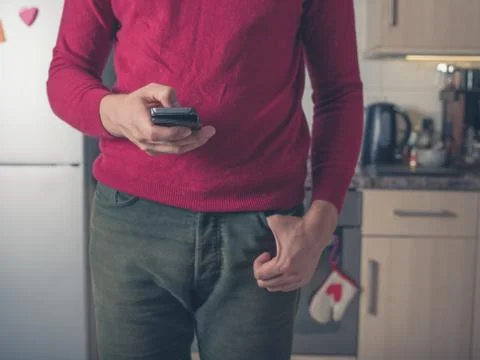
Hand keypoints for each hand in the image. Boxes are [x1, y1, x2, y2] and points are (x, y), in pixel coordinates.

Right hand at [99, 83, 215, 154]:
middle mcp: (144, 140)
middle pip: (172, 145)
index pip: (156, 134)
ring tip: (208, 134)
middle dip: (193, 139)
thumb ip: (164, 93)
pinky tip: (198, 137)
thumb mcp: (148, 90)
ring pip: (175, 150)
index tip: (189, 129)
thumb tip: (177, 106)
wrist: (119, 117)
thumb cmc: (136, 102)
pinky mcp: (155, 151)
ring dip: (194, 143)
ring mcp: (149, 148)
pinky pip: (174, 151)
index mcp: (139, 124)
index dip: (174, 133)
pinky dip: (188, 145)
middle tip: (209, 130)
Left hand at [253, 200, 337, 291]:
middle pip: (265, 284)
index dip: (258, 263)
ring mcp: (300, 279)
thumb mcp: (275, 221)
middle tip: (268, 260)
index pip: (259, 275)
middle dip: (262, 272)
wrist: (318, 230)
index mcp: (283, 265)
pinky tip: (283, 268)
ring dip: (271, 277)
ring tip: (276, 263)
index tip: (266, 253)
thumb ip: (263, 222)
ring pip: (276, 288)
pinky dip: (281, 281)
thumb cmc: (296, 226)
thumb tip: (258, 220)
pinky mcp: (305, 279)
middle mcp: (292, 276)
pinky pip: (287, 288)